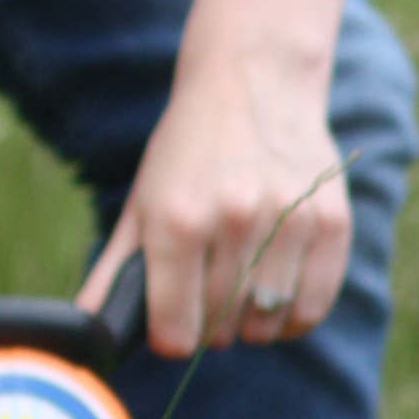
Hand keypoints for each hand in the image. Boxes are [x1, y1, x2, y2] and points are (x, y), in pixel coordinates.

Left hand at [79, 0, 362, 356]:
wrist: (253, 82)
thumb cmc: (188, 151)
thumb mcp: (142, 202)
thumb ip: (114, 271)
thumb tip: (87, 330)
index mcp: (177, 219)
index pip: (176, 329)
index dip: (171, 337)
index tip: (173, 325)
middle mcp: (233, 219)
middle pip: (220, 328)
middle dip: (208, 326)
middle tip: (205, 295)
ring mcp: (288, 221)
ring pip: (266, 324)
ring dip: (250, 323)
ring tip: (240, 287)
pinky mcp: (331, 222)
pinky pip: (312, 307)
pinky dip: (293, 316)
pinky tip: (276, 291)